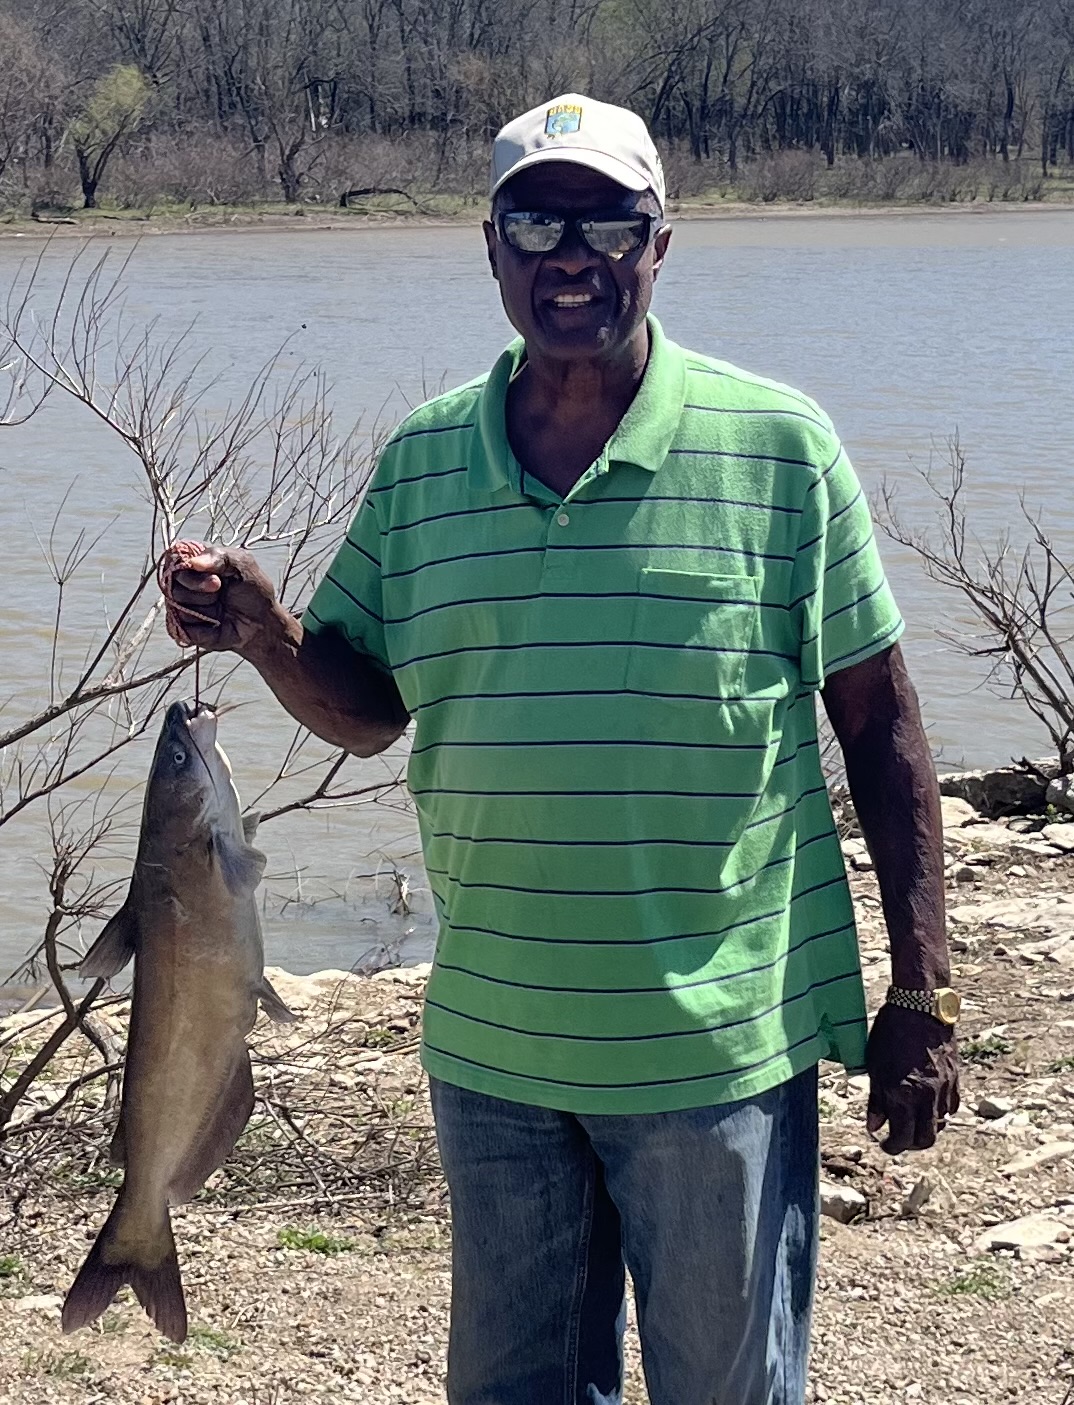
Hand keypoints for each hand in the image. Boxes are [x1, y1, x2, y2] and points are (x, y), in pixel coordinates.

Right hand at [161, 543, 279, 655]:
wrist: (262, 624)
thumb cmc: (253, 591)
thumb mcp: (243, 564)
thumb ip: (219, 556)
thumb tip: (192, 562)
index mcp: (195, 564)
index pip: (174, 560)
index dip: (189, 569)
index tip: (215, 578)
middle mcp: (184, 585)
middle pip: (173, 585)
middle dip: (198, 588)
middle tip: (219, 590)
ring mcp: (183, 608)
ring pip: (177, 607)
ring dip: (204, 609)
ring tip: (220, 608)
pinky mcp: (185, 630)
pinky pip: (183, 629)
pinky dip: (204, 628)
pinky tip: (217, 625)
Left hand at [864, 1004, 959, 1153]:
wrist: (920, 1007)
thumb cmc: (890, 1032)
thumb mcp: (875, 1065)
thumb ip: (876, 1099)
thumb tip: (874, 1126)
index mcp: (903, 1094)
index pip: (902, 1138)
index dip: (891, 1146)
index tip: (883, 1143)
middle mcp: (927, 1096)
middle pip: (926, 1139)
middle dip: (911, 1144)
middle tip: (898, 1138)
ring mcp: (944, 1088)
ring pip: (940, 1124)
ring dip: (925, 1128)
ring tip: (911, 1119)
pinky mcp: (955, 1079)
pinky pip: (951, 1107)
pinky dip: (939, 1112)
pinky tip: (927, 1104)